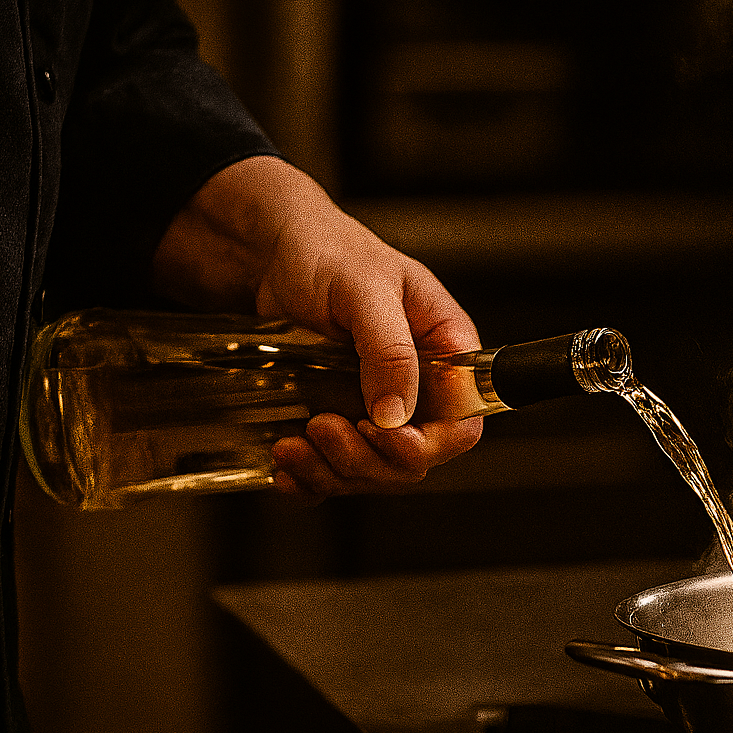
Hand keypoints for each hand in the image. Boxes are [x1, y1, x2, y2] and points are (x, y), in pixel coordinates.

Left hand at [152, 155, 483, 498]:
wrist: (270, 253)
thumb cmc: (327, 252)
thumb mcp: (365, 290)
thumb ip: (390, 349)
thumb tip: (396, 414)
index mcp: (446, 353)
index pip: (462, 425)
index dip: (427, 444)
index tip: (380, 432)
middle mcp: (418, 388)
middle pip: (414, 460)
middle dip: (366, 459)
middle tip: (321, 427)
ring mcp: (376, 408)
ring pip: (373, 472)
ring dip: (332, 471)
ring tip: (292, 444)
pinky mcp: (337, 420)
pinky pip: (334, 472)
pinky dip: (309, 480)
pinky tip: (286, 464)